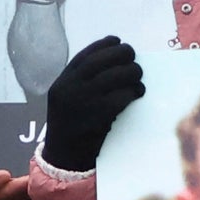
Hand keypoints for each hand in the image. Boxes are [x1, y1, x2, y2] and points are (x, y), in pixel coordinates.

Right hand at [38, 37, 144, 170]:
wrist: (64, 158)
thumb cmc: (71, 126)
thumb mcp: (66, 99)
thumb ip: (82, 81)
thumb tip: (114, 63)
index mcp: (62, 82)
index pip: (84, 55)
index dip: (103, 45)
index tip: (117, 41)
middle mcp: (69, 88)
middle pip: (101, 61)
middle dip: (121, 55)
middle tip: (133, 57)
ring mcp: (82, 102)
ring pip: (114, 77)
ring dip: (131, 73)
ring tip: (138, 77)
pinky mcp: (98, 116)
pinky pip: (121, 97)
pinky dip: (133, 92)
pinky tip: (137, 93)